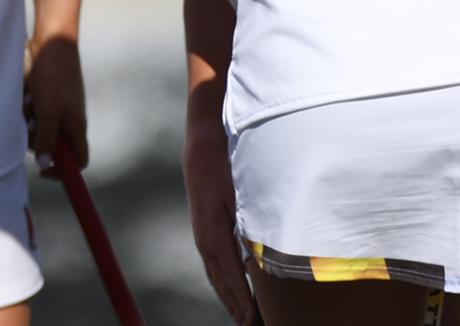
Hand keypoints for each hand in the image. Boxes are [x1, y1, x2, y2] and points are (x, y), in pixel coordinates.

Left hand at [27, 37, 87, 171]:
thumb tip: (46, 165)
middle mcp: (69, 120)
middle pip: (51, 145)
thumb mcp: (49, 112)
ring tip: (29, 100)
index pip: (78, 161)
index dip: (64, 171)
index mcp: (76, 127)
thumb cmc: (54, 76)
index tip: (44, 171)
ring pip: (38, 127)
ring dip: (29, 118)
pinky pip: (32, 111)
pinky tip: (27, 91)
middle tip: (31, 122)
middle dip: (37, 137)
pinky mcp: (46, 96)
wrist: (51, 41)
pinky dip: (27, 104)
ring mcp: (58, 107)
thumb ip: (47, 139)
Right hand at [185, 117, 255, 324]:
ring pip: (215, 275)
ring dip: (227, 296)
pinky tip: (231, 285)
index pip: (231, 278)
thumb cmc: (225, 171)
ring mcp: (202, 237)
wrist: (202, 151)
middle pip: (220, 283)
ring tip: (240, 314)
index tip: (252, 319)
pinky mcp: (204, 231)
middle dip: (234, 305)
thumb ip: (248, 229)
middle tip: (248, 324)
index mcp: (214, 237)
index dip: (242, 301)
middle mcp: (205, 242)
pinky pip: (213, 263)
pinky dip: (222, 280)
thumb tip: (257, 257)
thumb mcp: (241, 199)